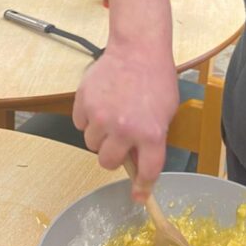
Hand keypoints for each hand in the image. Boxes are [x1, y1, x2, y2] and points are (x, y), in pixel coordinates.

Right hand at [72, 41, 178, 200]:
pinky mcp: (83, 103)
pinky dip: (88, 118)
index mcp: (151, 134)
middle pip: (108, 163)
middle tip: (121, 140)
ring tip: (113, 114)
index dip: (143, 187)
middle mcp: (124, 129)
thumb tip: (139, 165)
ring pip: (92, 144)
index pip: (146, 172)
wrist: (138, 49)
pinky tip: (102, 102)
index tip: (139, 195)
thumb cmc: (156, 79)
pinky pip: (80, 124)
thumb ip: (153, 140)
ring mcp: (101, 116)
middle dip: (114, 155)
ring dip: (101, 135)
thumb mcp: (166, 113)